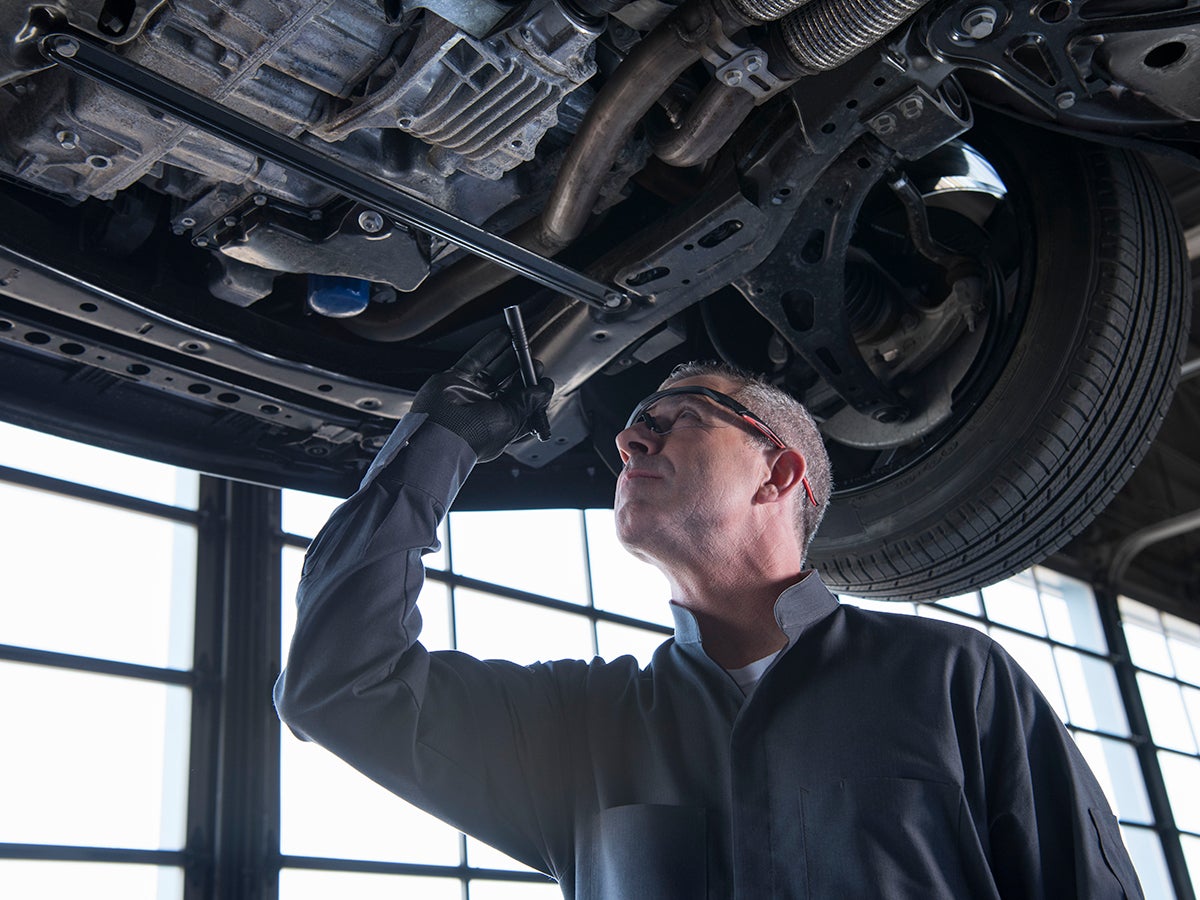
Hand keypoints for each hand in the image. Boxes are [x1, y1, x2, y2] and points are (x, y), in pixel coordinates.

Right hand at [410, 328, 553, 462]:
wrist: (437, 435)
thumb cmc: (473, 436)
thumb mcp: (511, 420)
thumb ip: (527, 402)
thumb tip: (544, 389)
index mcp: (500, 427)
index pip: (522, 407)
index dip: (534, 394)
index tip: (544, 382)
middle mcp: (485, 411)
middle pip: (509, 387)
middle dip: (523, 373)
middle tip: (535, 362)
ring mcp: (470, 394)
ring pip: (493, 370)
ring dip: (509, 356)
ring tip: (523, 344)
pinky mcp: (455, 380)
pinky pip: (475, 359)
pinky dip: (490, 345)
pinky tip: (505, 334)